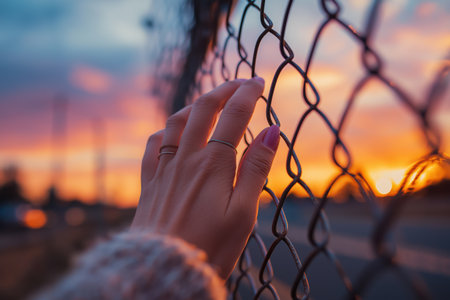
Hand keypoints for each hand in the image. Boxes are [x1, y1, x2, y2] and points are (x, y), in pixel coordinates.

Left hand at [131, 77, 279, 278]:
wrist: (163, 270)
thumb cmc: (210, 247)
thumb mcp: (244, 213)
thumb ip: (256, 169)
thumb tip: (273, 131)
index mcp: (214, 165)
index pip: (234, 116)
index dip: (248, 94)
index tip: (258, 81)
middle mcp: (186, 159)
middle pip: (204, 109)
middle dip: (223, 90)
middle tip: (239, 82)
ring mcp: (164, 169)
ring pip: (176, 121)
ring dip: (195, 104)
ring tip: (209, 101)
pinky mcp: (150, 183)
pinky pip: (153, 145)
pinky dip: (165, 130)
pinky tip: (172, 132)